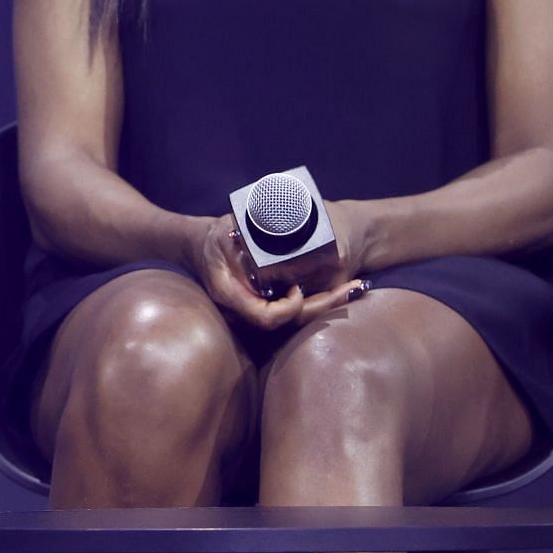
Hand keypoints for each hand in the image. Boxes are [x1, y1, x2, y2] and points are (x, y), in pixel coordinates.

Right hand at [188, 214, 361, 331]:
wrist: (198, 246)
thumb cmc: (215, 237)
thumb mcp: (229, 231)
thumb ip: (248, 238)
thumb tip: (275, 240)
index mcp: (231, 295)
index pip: (267, 317)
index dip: (289, 307)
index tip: (297, 286)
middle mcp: (243, 310)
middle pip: (290, 321)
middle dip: (324, 305)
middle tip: (354, 287)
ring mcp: (254, 310)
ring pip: (295, 319)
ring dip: (327, 303)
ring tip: (355, 286)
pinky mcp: (265, 304)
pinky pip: (293, 310)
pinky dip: (317, 300)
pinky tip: (339, 288)